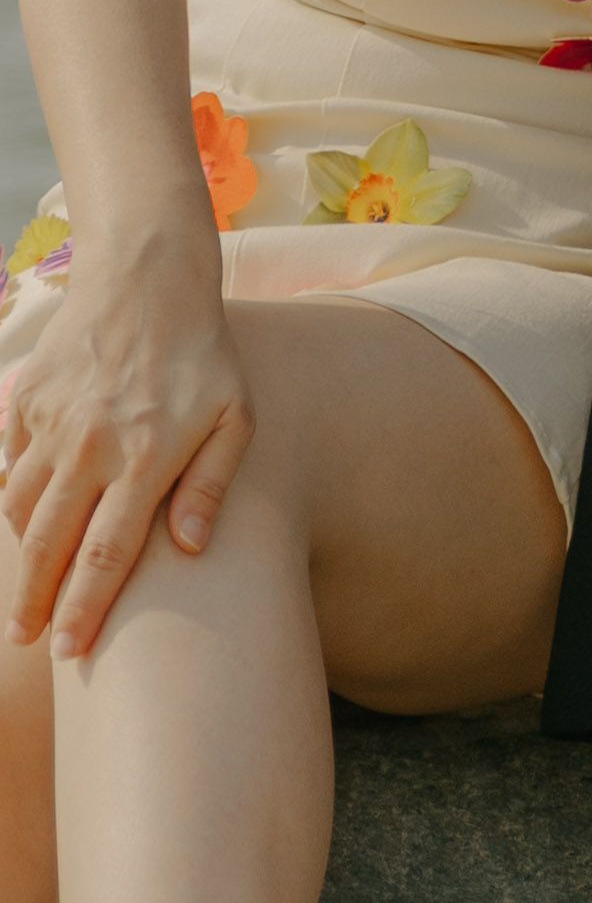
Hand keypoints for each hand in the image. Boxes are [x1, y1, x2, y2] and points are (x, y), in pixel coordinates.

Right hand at [2, 240, 254, 655]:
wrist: (148, 275)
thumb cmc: (203, 351)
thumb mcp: (233, 413)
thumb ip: (211, 483)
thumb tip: (191, 548)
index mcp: (145, 457)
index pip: (106, 554)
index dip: (85, 608)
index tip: (70, 650)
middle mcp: (90, 446)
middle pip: (48, 545)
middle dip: (33, 602)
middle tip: (26, 639)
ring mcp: (53, 423)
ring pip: (21, 509)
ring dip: (20, 555)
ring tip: (27, 590)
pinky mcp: (27, 400)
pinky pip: (11, 463)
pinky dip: (14, 495)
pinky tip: (27, 517)